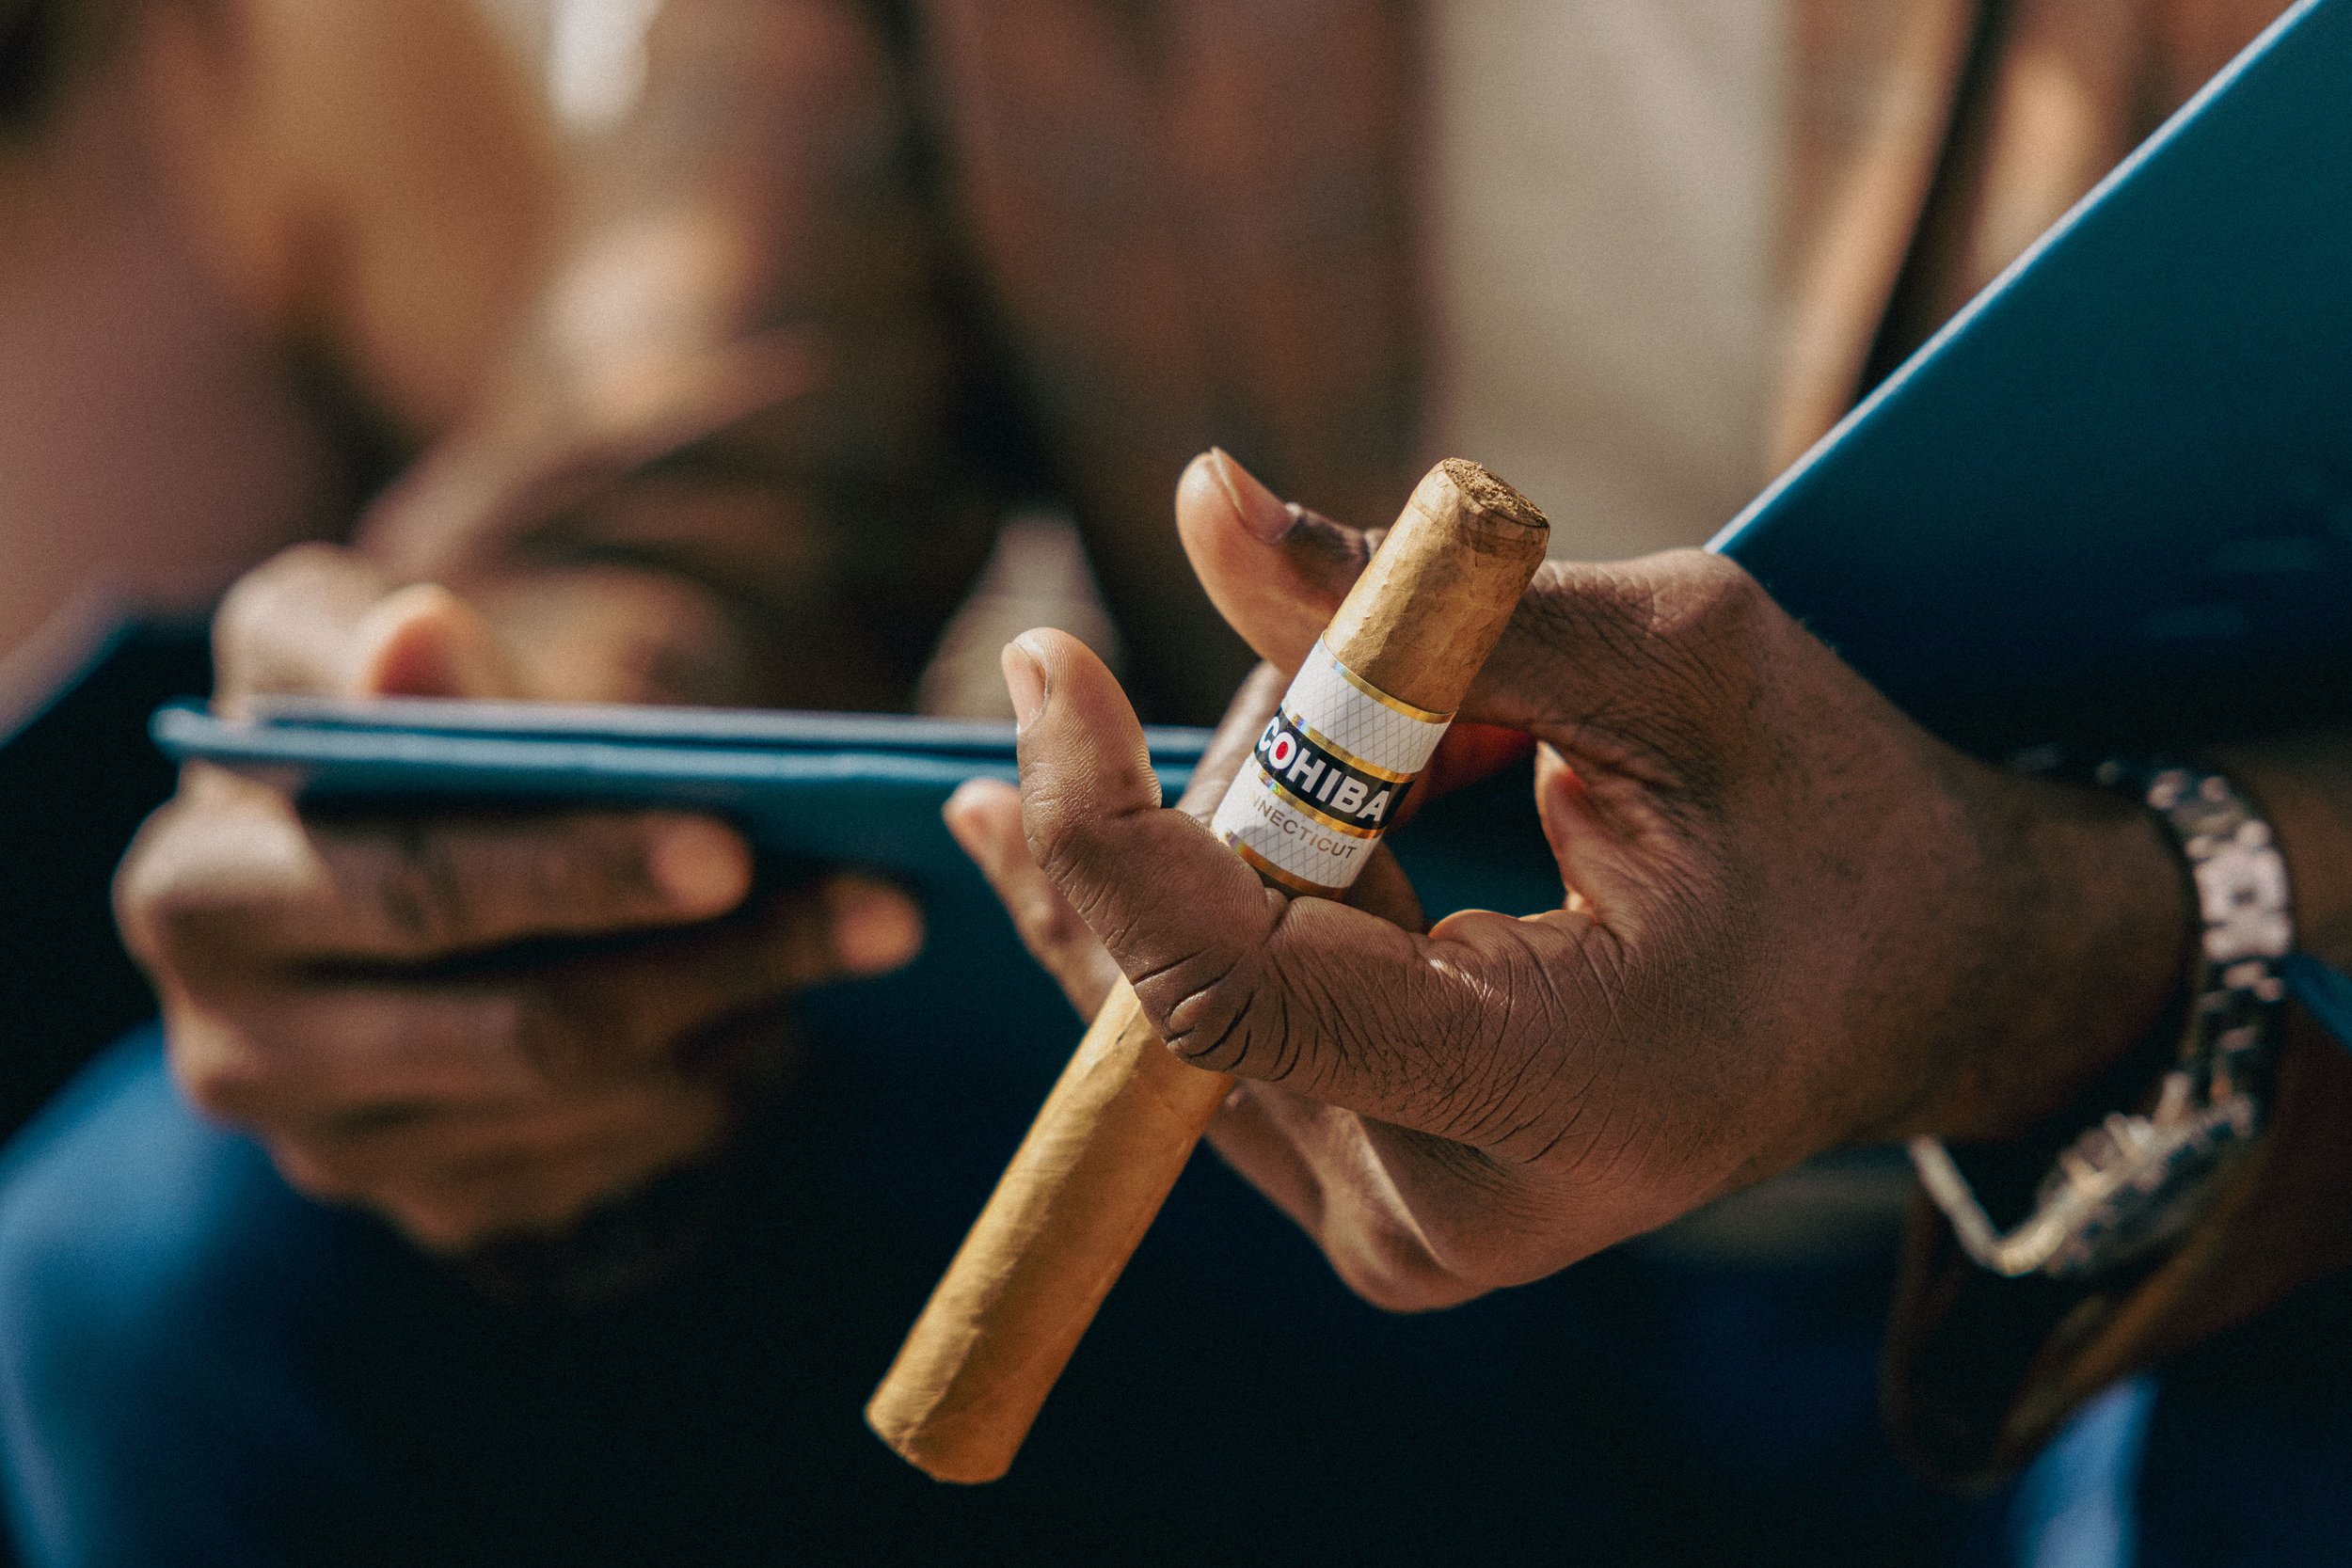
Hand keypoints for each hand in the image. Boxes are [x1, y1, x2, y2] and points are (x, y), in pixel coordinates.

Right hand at [119, 544, 920, 1252]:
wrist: (378, 840)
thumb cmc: (372, 725)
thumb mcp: (342, 645)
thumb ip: (376, 648)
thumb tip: (415, 638)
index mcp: (194, 895)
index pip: (412, 891)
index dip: (577, 870)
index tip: (733, 843)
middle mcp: (237, 1051)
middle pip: (523, 1028)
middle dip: (718, 960)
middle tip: (881, 907)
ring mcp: (335, 1151)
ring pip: (585, 1103)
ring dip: (744, 1016)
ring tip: (869, 930)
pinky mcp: (427, 1206)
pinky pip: (603, 1167)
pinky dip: (712, 1086)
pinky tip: (785, 1008)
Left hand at [970, 452, 2193, 1309]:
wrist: (1921, 987)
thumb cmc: (1832, 812)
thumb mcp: (1675, 665)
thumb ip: (1427, 605)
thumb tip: (1200, 502)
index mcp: (1550, 1089)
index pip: (1232, 988)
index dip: (1104, 823)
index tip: (1043, 665)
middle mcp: (1448, 1211)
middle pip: (1190, 974)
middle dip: (1208, 785)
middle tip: (1278, 661)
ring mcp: (1400, 1237)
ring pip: (1180, 1005)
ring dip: (1228, 837)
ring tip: (1374, 743)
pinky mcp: (1369, 1215)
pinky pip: (1210, 1047)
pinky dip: (1222, 901)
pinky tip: (1248, 803)